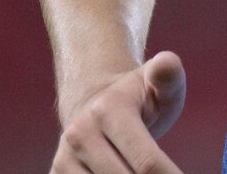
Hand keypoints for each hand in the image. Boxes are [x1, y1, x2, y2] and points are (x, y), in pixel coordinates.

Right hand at [52, 50, 186, 172]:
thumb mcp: (160, 82)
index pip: (147, 161)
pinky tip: (124, 172)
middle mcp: (80, 134)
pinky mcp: (57, 172)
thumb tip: (166, 64)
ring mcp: (65, 156)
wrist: (95, 102)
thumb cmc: (139, 96)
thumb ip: (169, 74)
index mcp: (109, 110)